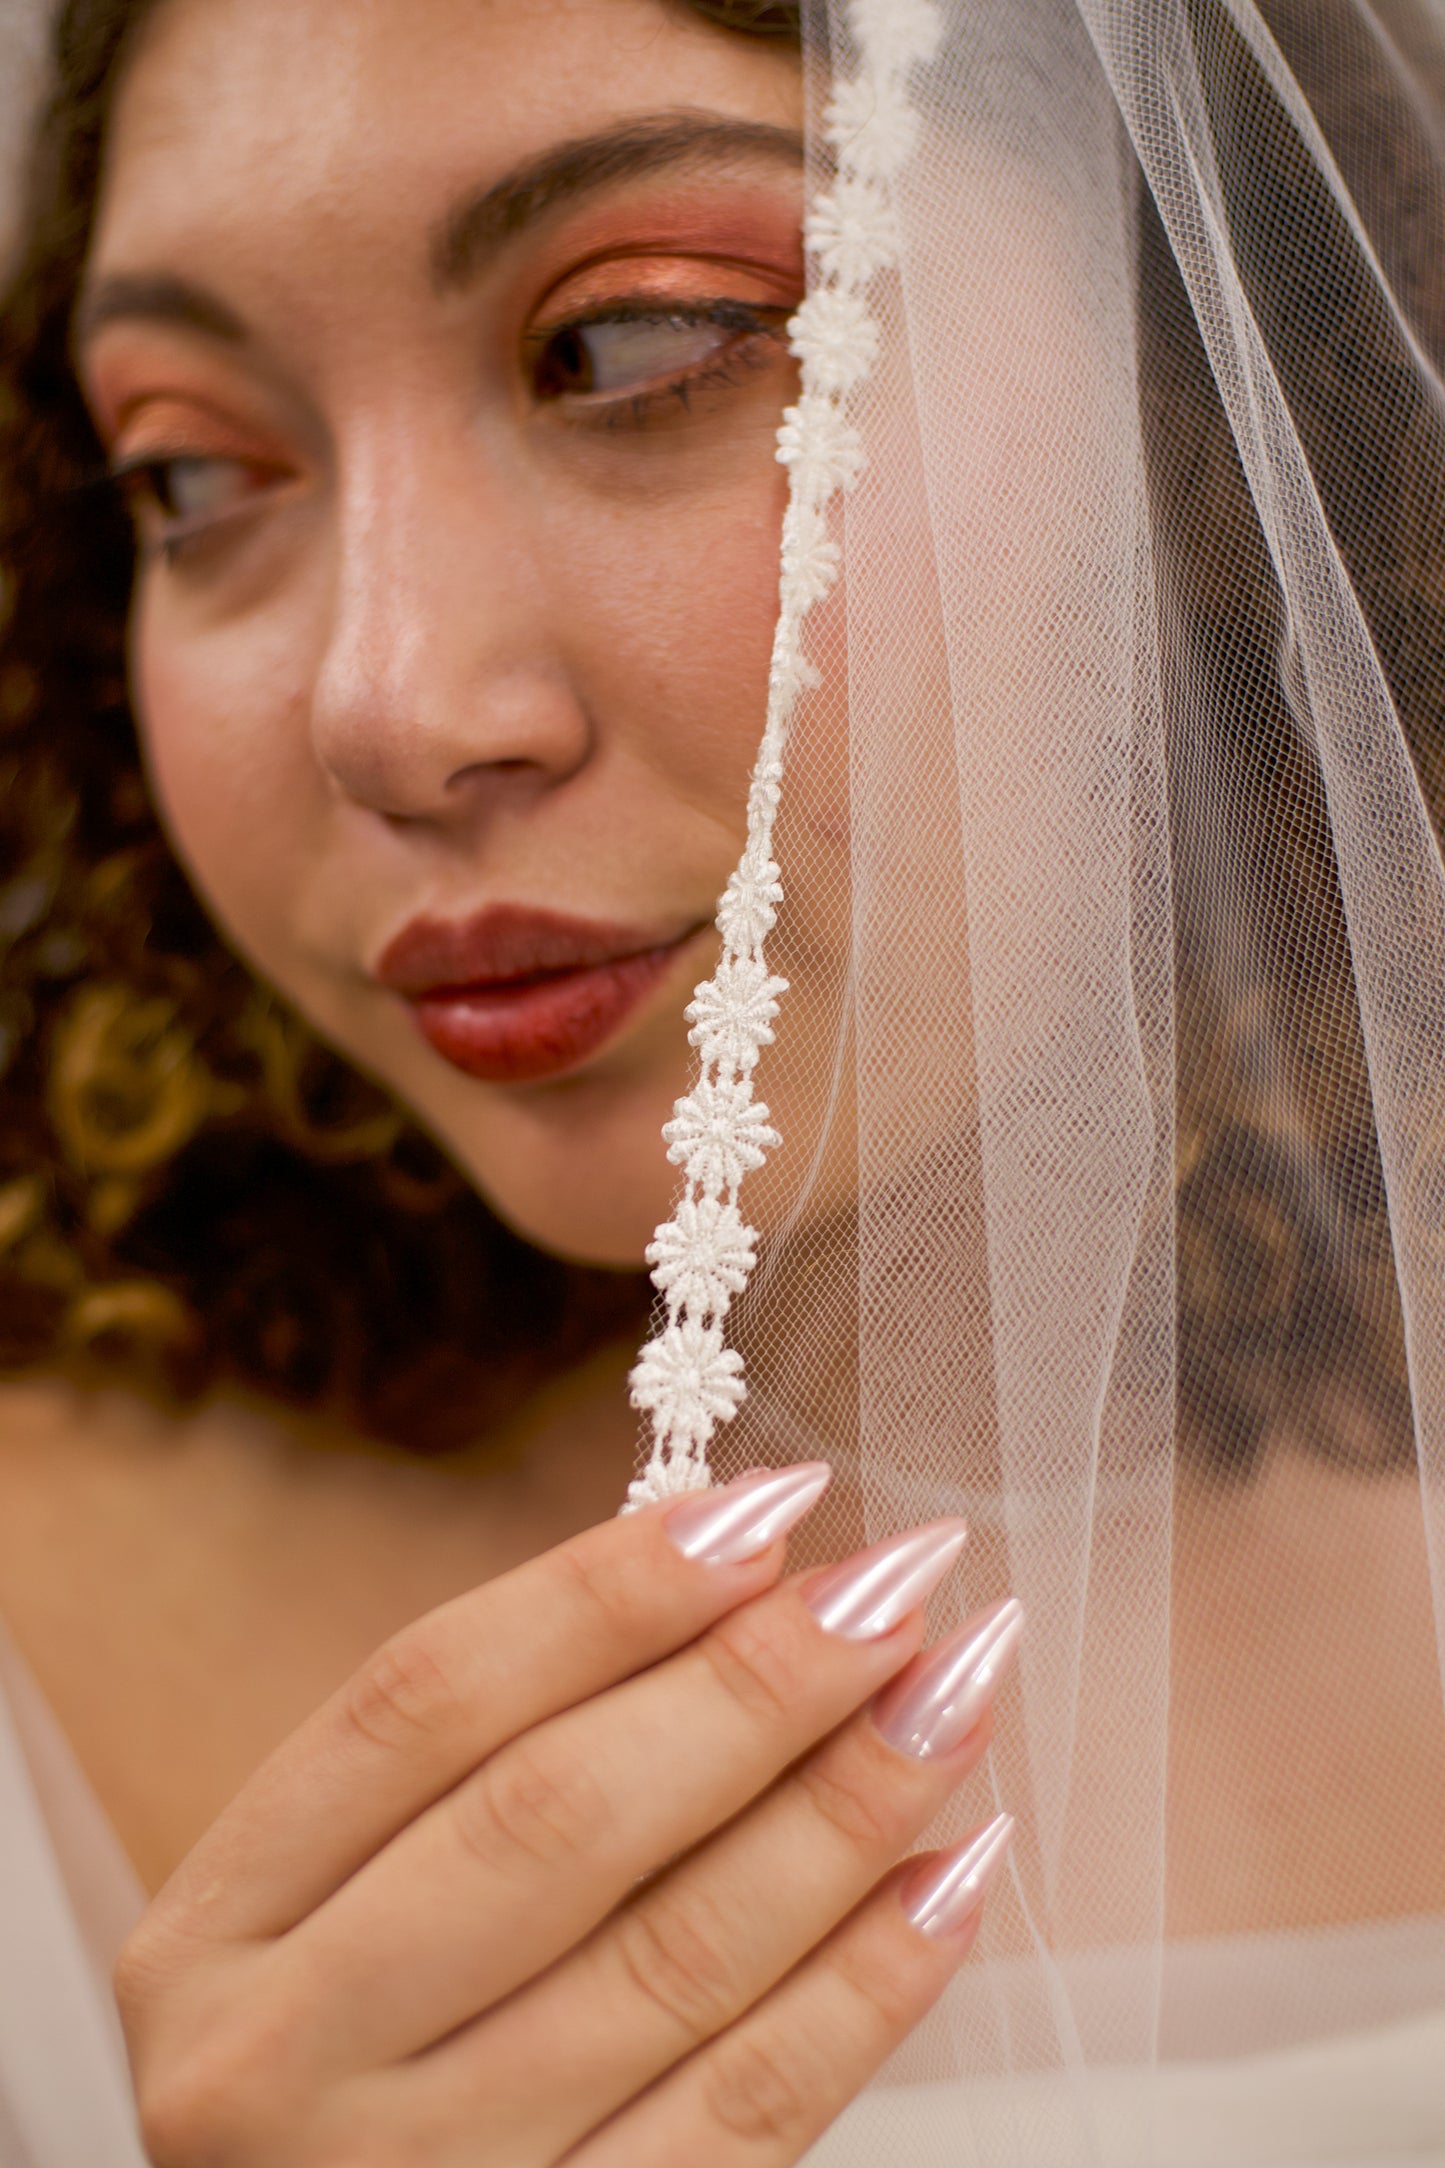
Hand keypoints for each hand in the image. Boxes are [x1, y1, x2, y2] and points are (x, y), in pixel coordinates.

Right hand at [116, 1462, 1019, 2165]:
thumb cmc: (340, 2057)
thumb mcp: (325, 1909)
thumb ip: (478, 1762)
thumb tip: (722, 1570)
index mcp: (221, 1924)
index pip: (424, 1700)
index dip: (606, 1588)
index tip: (768, 1505)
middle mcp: (286, 2057)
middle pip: (553, 1817)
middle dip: (753, 1682)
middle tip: (896, 1582)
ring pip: (675, 1959)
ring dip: (844, 1808)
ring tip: (955, 1694)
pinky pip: (744, 2117)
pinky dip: (867, 1989)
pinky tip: (952, 1876)